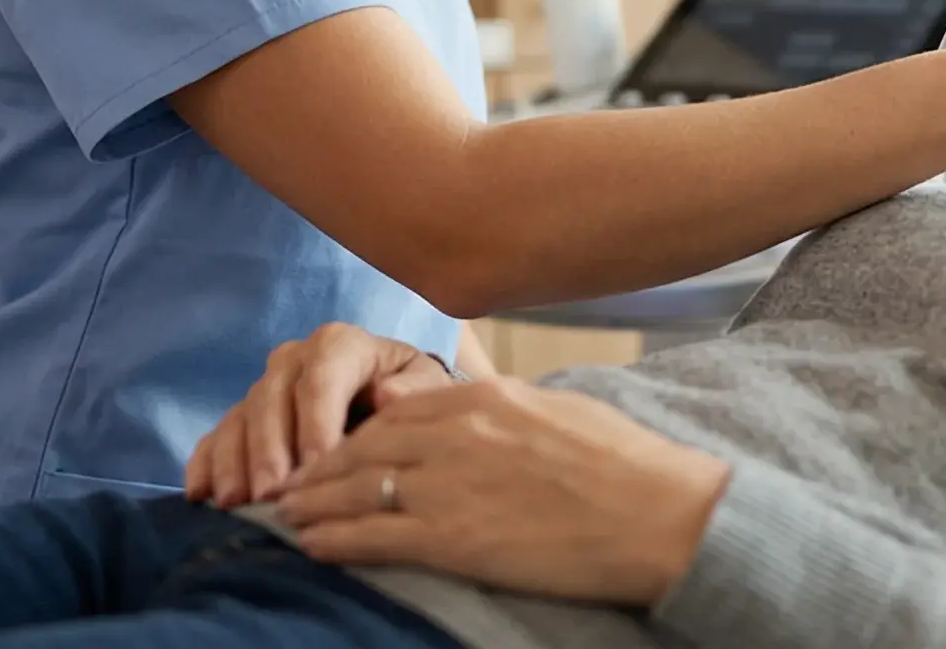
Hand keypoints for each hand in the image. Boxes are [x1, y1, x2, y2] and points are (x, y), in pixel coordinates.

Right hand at [185, 322, 467, 504]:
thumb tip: (387, 393)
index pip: (322, 377)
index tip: (317, 467)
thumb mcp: (426, 390)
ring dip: (234, 461)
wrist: (393, 401)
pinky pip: (216, 435)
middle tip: (272, 495)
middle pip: (272, 398)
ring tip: (235, 502)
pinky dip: (206, 463)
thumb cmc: (410, 397)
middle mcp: (295, 359)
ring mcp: (265, 388)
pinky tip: (199, 494)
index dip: (316, 422)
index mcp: (341, 345)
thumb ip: (412, 393)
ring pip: (240, 417)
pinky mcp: (243, 418)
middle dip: (270, 449)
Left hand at [277, 378, 728, 607]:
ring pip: (357, 489)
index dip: (357, 432)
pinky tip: (312, 546)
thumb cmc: (628, 465)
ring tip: (288, 517)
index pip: (398, 410)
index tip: (335, 448)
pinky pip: (372, 535)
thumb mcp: (561, 409)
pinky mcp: (451, 538)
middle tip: (291, 484)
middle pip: (365, 447)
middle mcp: (457, 434)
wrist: (658, 515)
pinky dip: (334, 540)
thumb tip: (473, 404)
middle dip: (321, 467)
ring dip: (315, 503)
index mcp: (487, 399)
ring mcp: (449, 486)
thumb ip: (503, 404)